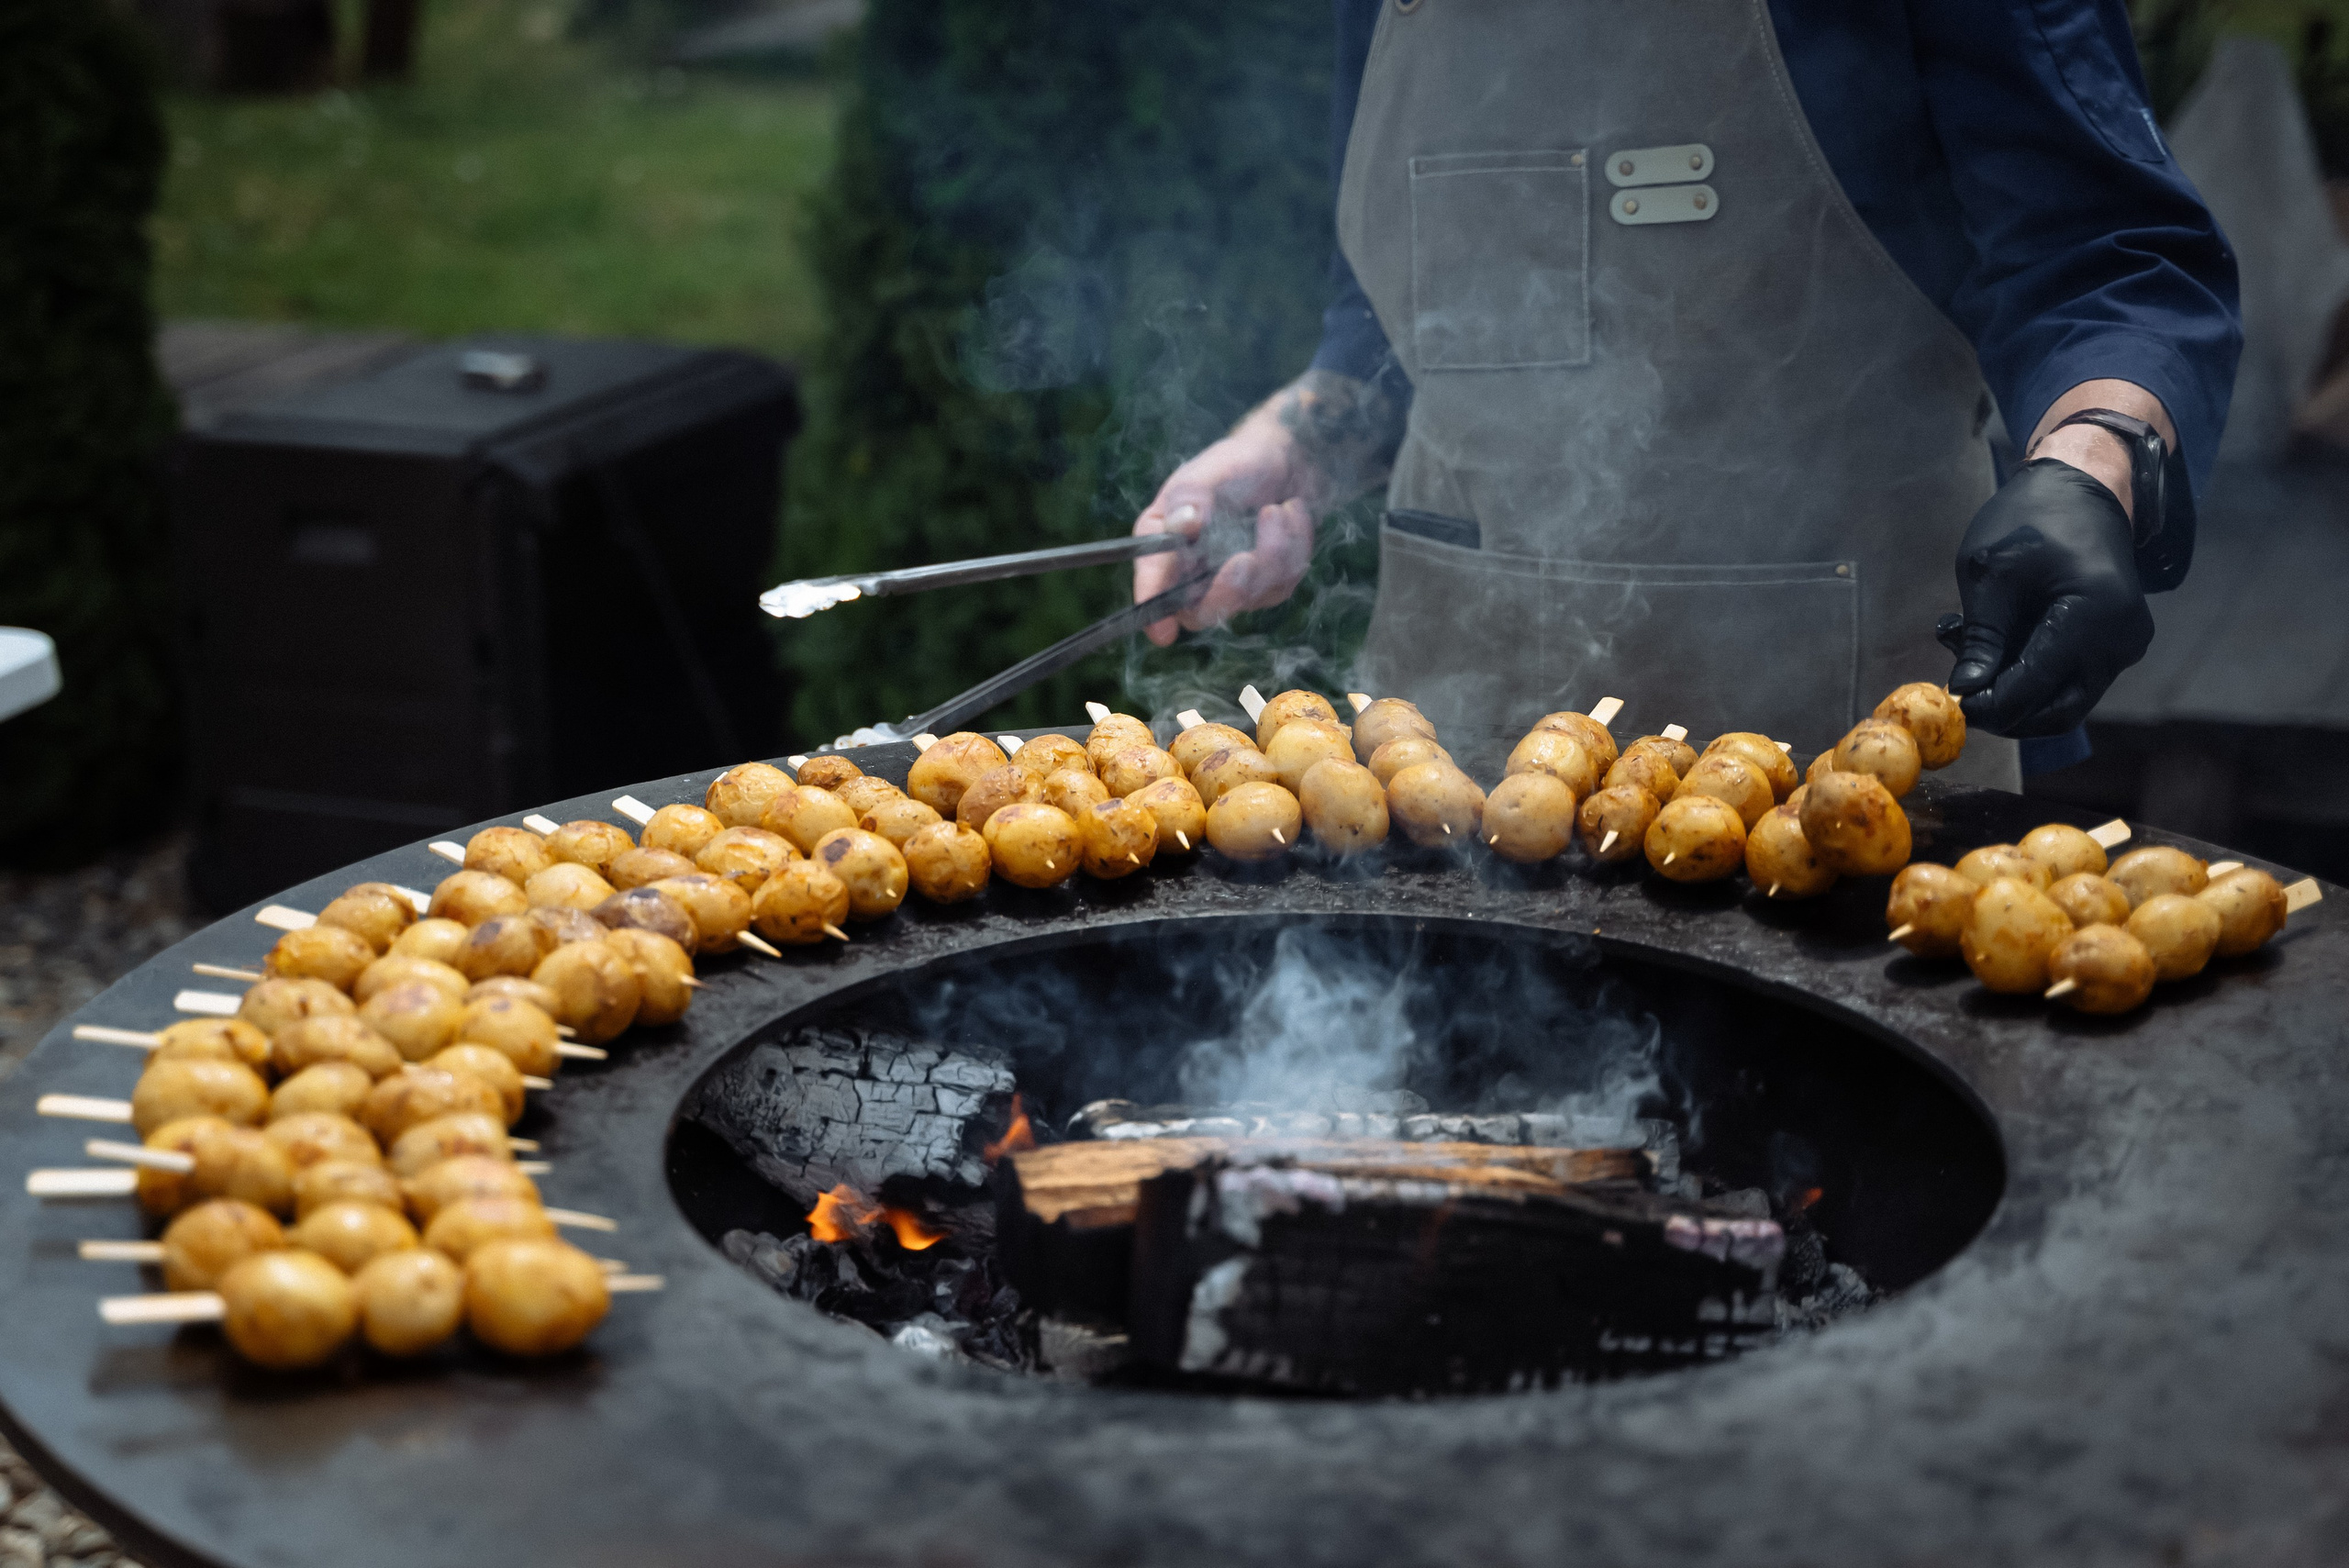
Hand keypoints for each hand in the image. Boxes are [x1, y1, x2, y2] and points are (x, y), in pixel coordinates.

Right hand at [1132, 421, 1315, 646]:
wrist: (1286, 459)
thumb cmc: (1238, 462)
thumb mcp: (1211, 470)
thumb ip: (1191, 495)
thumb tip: (1183, 522)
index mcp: (1163, 542)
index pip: (1152, 584)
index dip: (1154, 610)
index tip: (1162, 631)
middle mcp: (1190, 570)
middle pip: (1201, 612)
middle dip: (1229, 588)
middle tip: (1245, 558)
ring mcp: (1230, 582)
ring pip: (1251, 595)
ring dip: (1274, 549)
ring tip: (1279, 509)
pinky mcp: (1266, 585)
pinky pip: (1283, 582)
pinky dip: (1294, 544)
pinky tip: (1290, 515)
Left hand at [1937, 458, 2153, 736]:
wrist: (2083, 489)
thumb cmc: (2032, 519)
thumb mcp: (1991, 572)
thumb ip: (1983, 637)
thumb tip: (1966, 692)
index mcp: (2095, 616)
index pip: (2036, 686)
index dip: (1990, 704)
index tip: (1953, 704)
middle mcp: (2121, 641)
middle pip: (2057, 711)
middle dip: (2004, 710)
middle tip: (1961, 692)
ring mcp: (2125, 646)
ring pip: (2063, 700)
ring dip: (2014, 691)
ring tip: (1971, 654)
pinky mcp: (2117, 646)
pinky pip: (2072, 678)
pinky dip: (2032, 674)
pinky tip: (1998, 646)